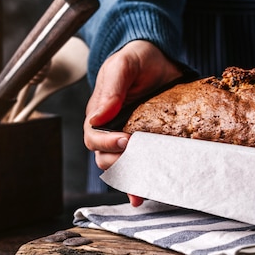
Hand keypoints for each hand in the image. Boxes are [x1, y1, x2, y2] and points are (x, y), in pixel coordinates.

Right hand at [84, 40, 182, 205]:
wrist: (161, 60)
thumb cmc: (138, 59)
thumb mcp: (124, 65)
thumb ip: (112, 87)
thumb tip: (99, 116)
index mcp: (99, 114)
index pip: (93, 137)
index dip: (106, 143)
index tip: (126, 140)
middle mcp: (111, 130)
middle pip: (105, 158)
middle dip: (121, 163)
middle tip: (142, 159)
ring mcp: (128, 139)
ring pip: (121, 167)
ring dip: (131, 178)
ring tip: (146, 184)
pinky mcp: (146, 144)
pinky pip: (138, 168)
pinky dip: (139, 184)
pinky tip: (143, 195)